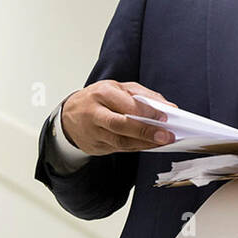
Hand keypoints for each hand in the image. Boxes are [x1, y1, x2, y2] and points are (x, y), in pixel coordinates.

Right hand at [59, 81, 173, 154]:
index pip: (126, 104)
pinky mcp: (95, 146)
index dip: (147, 112)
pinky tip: (148, 145)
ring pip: (120, 141)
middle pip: (121, 125)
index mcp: (102, 93)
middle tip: (165, 136)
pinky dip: (136, 148)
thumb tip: (167, 106)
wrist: (69, 115)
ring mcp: (93, 132)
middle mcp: (95, 113)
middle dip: (145, 131)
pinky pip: (119, 149)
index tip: (164, 117)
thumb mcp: (117, 88)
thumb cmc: (97, 99)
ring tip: (161, 142)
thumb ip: (143, 95)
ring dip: (143, 143)